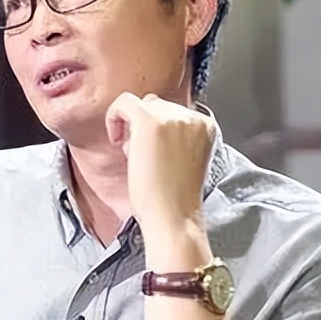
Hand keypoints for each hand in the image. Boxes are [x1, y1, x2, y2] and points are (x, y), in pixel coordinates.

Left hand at [105, 93, 215, 232]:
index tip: (153, 151)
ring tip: (134, 154)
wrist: (173, 216)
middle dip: (144, 127)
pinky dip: (114, 118)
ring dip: (131, 125)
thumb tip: (146, 125)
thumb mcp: (186, 158)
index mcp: (206, 125)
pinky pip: (123, 103)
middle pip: (157, 105)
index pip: (174, 111)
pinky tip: (117, 141)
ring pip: (141, 103)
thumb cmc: (175, 198)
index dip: (158, 129)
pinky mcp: (150, 121)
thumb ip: (176, 137)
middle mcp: (192, 116)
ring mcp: (172, 117)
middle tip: (141, 155)